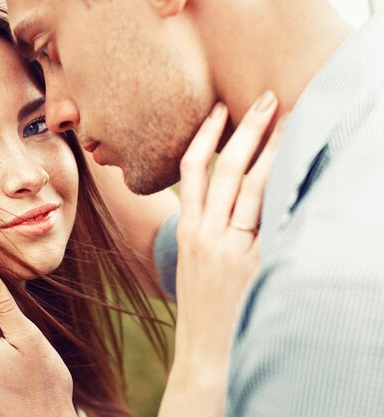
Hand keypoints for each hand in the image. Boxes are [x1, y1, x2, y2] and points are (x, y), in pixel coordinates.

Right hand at [159, 92, 285, 415]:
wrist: (205, 355)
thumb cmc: (203, 307)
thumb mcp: (192, 264)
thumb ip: (206, 229)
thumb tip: (229, 201)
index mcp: (187, 231)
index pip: (191, 170)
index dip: (205, 136)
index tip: (219, 109)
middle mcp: (205, 234)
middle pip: (225, 169)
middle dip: (247, 129)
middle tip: (267, 98)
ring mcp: (230, 248)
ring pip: (252, 186)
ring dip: (273, 150)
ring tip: (291, 121)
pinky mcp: (254, 264)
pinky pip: (272, 218)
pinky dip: (287, 190)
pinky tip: (303, 169)